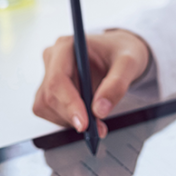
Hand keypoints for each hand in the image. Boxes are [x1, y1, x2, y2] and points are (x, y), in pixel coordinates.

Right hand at [32, 29, 150, 135]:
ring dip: (69, 120)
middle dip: (72, 116)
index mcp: (66, 46)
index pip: (57, 79)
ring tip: (96, 121)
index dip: (69, 104)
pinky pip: (51, 112)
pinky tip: (86, 116)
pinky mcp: (50, 90)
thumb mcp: (128, 63)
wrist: (119, 52)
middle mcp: (53, 59)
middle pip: (50, 96)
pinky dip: (68, 120)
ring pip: (46, 107)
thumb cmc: (121, 51)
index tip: (85, 124)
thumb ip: (117, 84)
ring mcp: (49, 74)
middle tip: (98, 129)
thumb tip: (99, 110)